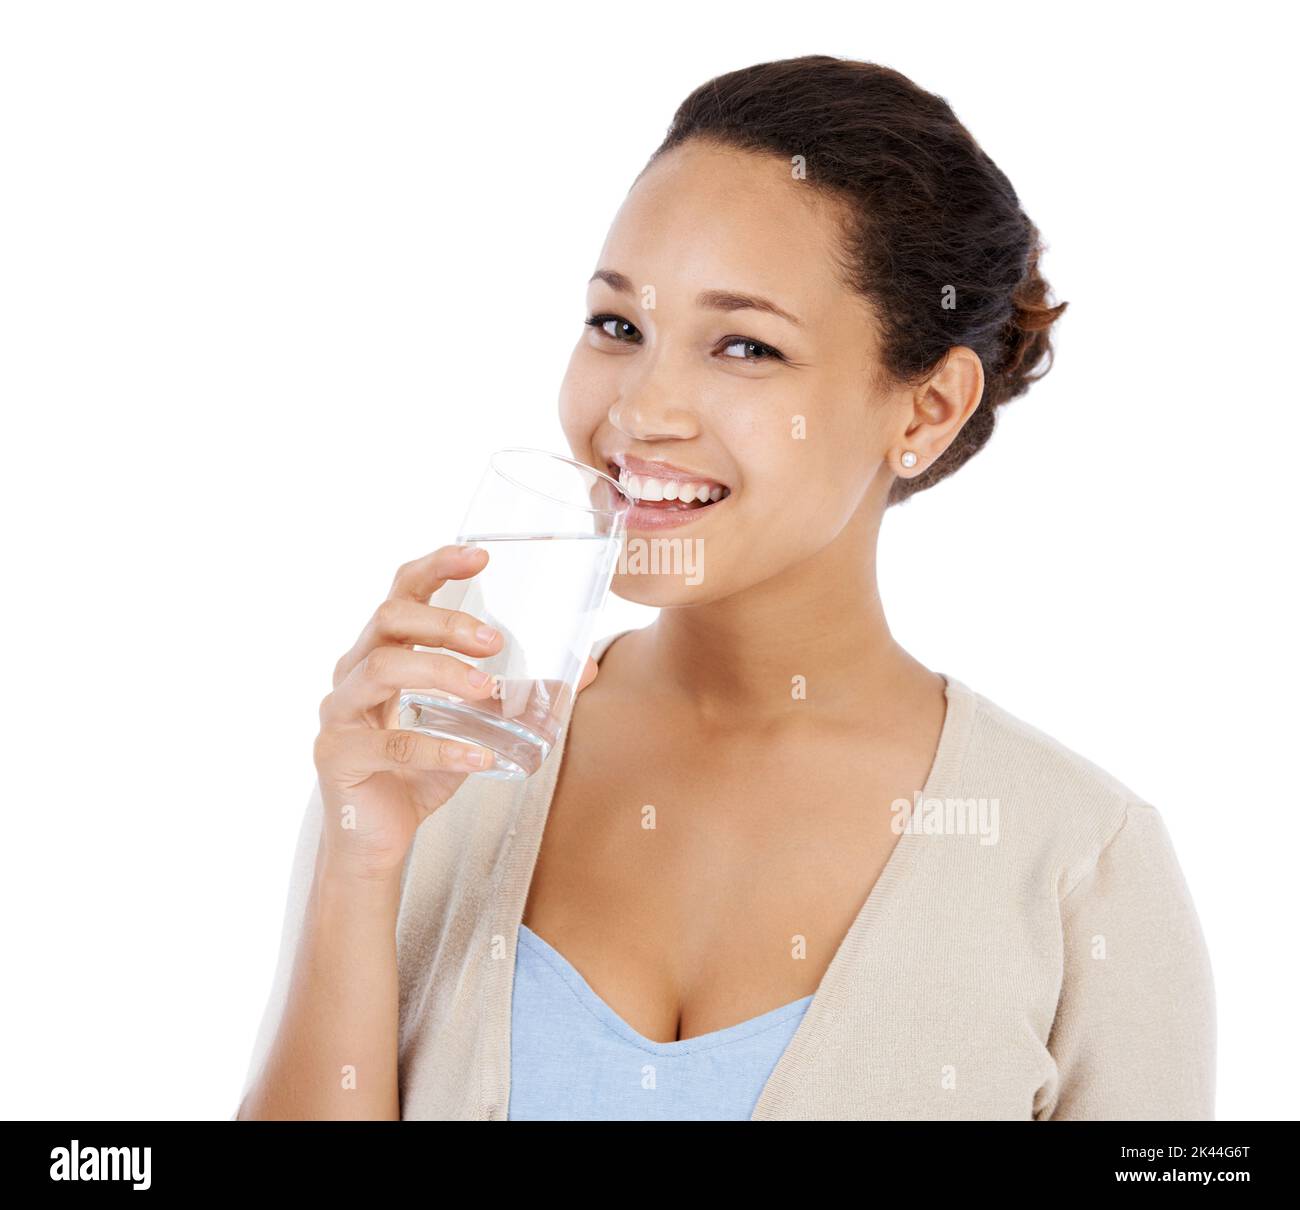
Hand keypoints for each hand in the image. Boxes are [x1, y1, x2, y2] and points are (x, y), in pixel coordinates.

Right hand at [313, 543, 598, 879]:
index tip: (481, 555)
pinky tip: (479, 756)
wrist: (376, 843)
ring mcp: (339, 713)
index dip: (437, 567)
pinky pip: (391, 743)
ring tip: (487, 690)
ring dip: (441, 672)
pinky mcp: (338, 757)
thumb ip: (517, 698)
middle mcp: (352, 672)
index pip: (402, 592)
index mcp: (381, 652)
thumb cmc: (420, 773)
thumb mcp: (475, 728)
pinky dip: (441, 747)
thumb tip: (584, 671)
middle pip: (389, 620)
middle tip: (495, 642)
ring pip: (381, 670)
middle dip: (446, 623)